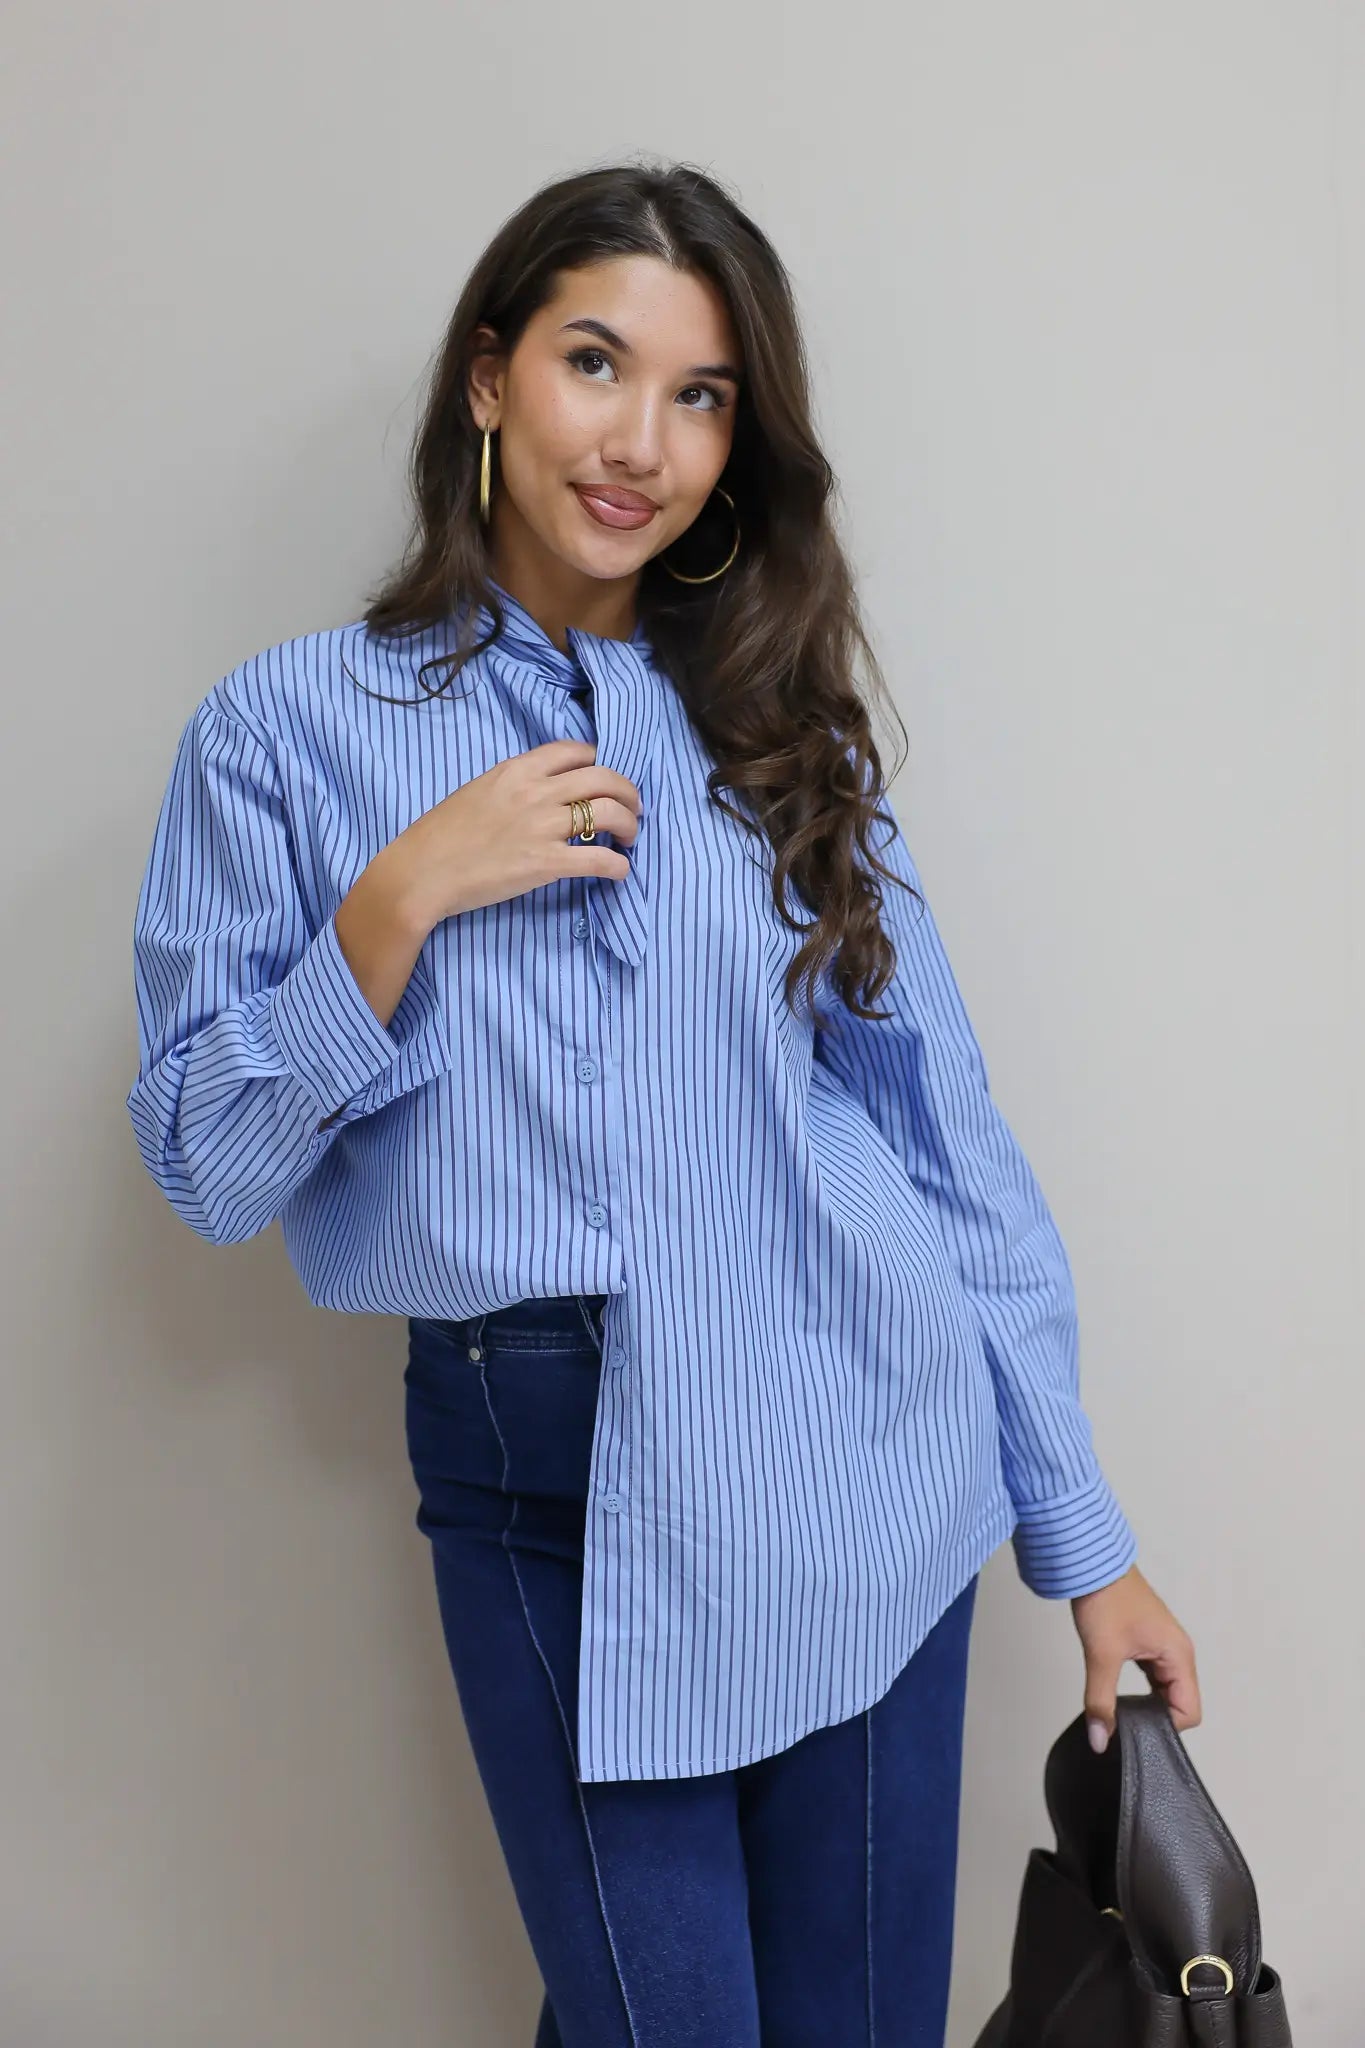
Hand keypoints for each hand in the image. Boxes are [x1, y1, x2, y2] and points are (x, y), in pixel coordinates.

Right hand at [392, 739, 642, 930]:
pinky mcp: (546, 863)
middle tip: (633, 810)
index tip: (606, 781)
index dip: (600, 764)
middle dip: (628, 793)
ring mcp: (542, 826)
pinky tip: (620, 871)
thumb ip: (514, 787)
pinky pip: (599, 858)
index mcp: (517, 770)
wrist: (422, 872)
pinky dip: (618, 865)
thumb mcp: (478, 791)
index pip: (575, 751)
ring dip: (630, 825)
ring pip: (609, 812)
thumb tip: (541, 794)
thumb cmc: (440, 836)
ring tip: (629, 838)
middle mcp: (535, 791)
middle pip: (604, 778)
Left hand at [1070, 1563, 1200, 1752]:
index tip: (1134, 1730)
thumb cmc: (1105, 1599)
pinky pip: (1153, 1678)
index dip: (1164, 1727)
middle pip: (1179, 1704)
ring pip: (1164, 1691)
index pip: (1189, 1712)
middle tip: (1124, 1723)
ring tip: (1119, 1709)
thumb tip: (1101, 1740)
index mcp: (1179, 1655)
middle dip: (1154, 1717)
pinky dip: (1140, 1690)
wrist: (1092, 1563)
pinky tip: (1119, 1694)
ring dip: (1146, 1703)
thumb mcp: (1102, 1655)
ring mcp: (1164, 1648)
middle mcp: (1178, 1653)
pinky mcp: (1148, 1644)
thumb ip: (1101, 1701)